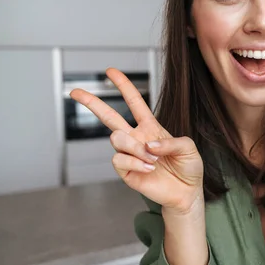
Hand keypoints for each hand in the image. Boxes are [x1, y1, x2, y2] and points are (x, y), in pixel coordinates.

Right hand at [70, 68, 203, 214]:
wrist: (186, 192)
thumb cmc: (188, 167)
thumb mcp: (188, 148)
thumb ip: (171, 142)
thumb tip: (149, 144)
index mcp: (150, 127)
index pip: (134, 103)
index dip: (124, 86)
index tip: (111, 72)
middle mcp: (136, 138)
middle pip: (109, 117)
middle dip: (92, 103)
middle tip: (75, 92)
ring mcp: (129, 154)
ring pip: (116, 139)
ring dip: (135, 147)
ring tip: (152, 160)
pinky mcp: (125, 171)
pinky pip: (119, 159)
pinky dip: (135, 162)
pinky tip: (148, 168)